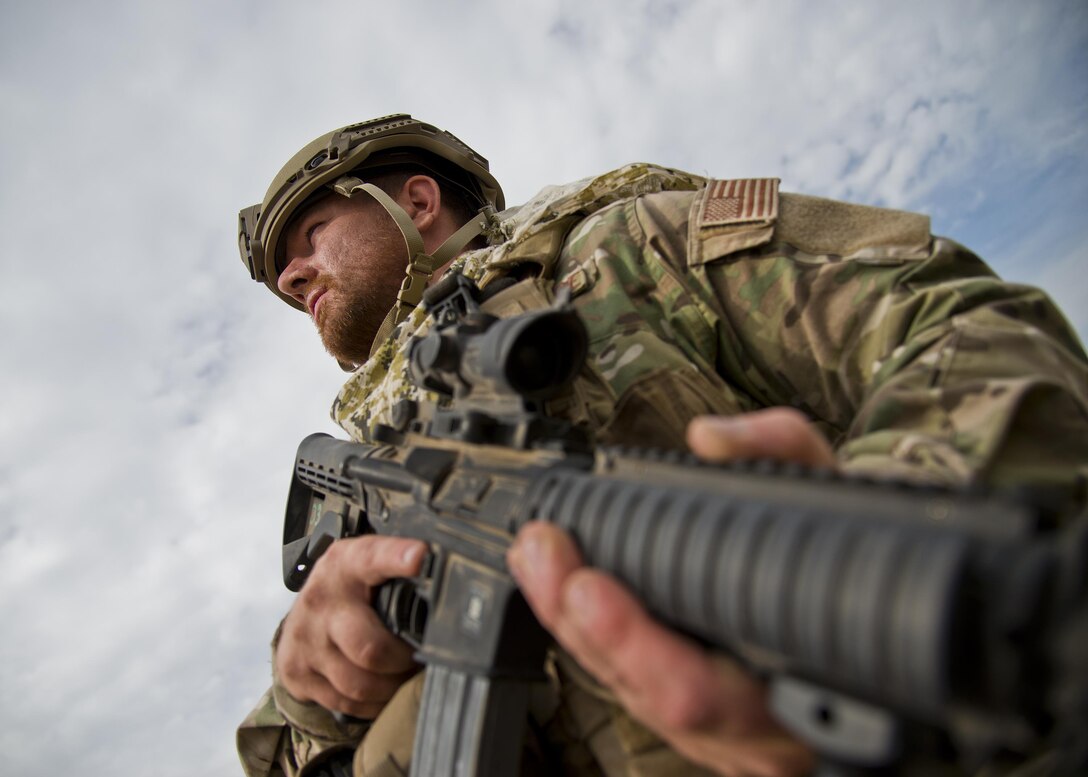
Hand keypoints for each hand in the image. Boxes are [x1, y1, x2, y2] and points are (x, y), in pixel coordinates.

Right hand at [276, 535, 427, 718]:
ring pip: (360, 684)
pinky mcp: (299, 674)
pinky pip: (346, 703)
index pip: (372, 558)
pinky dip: (372, 703)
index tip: (420, 556)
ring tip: (401, 674)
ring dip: (390, 687)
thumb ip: (400, 566)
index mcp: (345, 565)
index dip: (396, 557)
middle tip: (416, 657)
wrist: (299, 617)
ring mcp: (307, 641)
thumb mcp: (368, 566)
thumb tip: (448, 573)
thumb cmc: (347, 590)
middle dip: (403, 660)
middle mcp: (322, 602)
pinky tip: (381, 689)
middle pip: (370, 646)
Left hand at [508, 408, 831, 776]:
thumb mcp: (838, 490)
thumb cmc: (863, 558)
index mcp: (805, 685)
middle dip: (584, 624)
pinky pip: (634, 691)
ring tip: (537, 559)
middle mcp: (764, 731)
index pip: (700, 690)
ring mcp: (731, 739)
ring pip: (632, 699)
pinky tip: (560, 591)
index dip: (633, 642)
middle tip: (541, 553)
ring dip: (573, 629)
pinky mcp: (706, 727)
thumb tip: (709, 440)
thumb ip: (784, 450)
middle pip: (646, 697)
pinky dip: (592, 639)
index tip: (588, 583)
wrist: (889, 613)